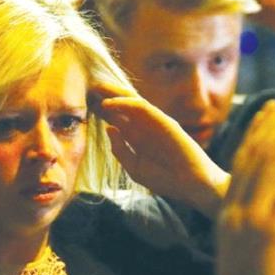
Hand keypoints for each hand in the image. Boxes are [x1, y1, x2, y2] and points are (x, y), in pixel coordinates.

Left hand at [91, 82, 229, 216]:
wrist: (192, 185)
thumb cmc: (166, 179)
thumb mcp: (134, 167)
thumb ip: (121, 150)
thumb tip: (109, 129)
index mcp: (138, 138)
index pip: (117, 119)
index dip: (101, 111)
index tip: (82, 105)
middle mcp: (145, 127)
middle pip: (123, 107)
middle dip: (105, 97)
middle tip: (86, 89)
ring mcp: (155, 122)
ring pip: (131, 102)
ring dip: (113, 94)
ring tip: (95, 89)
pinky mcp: (163, 120)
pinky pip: (142, 107)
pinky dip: (124, 104)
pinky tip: (109, 104)